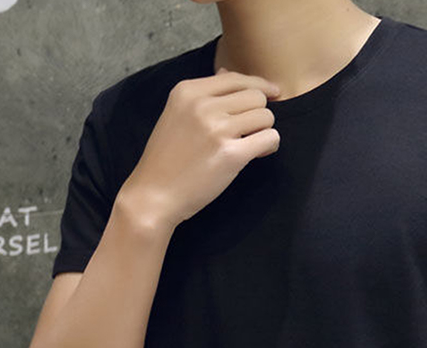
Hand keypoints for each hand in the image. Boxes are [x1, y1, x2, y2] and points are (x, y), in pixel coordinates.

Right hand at [119, 67, 281, 231]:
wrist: (154, 194)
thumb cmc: (167, 159)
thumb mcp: (176, 115)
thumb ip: (203, 95)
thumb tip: (227, 73)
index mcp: (188, 91)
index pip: (236, 78)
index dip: (259, 86)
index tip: (272, 94)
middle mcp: (203, 105)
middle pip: (256, 96)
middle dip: (260, 114)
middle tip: (252, 132)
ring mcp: (217, 129)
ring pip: (266, 116)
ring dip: (265, 131)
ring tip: (253, 145)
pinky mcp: (231, 154)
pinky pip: (269, 138)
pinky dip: (269, 146)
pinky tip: (258, 154)